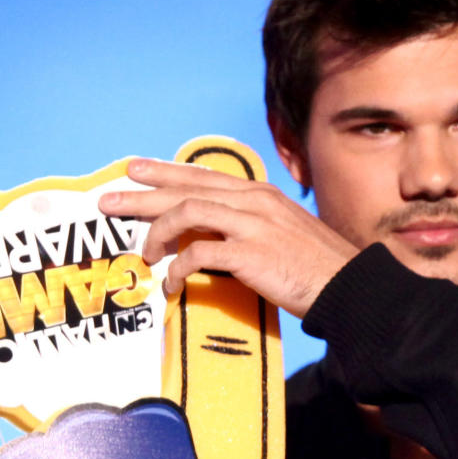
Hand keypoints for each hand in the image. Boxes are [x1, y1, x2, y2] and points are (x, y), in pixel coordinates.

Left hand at [99, 158, 356, 317]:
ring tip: (143, 254)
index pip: (203, 176)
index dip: (165, 172)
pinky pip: (197, 255)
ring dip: (156, 234)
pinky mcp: (250, 254)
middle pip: (185, 189)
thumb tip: (217, 238)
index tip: (135, 171)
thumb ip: (252, 227)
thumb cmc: (317, 269)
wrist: (348, 287)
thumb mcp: (284, 234)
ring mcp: (252, 225)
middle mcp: (253, 201)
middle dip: (142, 195)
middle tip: (109, 202)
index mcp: (260, 194)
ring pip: (185, 214)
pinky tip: (172, 284)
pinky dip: (178, 269)